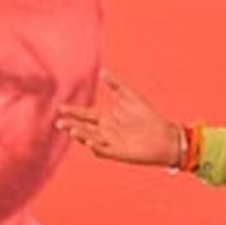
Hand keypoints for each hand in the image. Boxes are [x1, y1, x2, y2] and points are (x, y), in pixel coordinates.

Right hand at [56, 70, 183, 166]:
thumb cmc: (148, 117)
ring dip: (81, 135)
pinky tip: (90, 142)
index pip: (85, 115)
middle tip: (60, 122)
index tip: (61, 107)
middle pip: (84, 128)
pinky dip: (96, 146)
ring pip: (91, 139)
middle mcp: (105, 131)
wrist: (165, 136)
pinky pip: (104, 150)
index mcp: (106, 118)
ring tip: (72, 130)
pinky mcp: (118, 153)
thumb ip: (116, 85)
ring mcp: (110, 143)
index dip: (74, 112)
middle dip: (72, 125)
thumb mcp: (130, 97)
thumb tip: (102, 71)